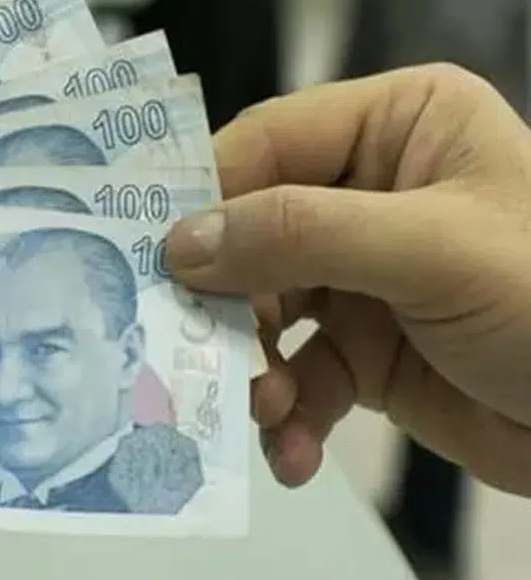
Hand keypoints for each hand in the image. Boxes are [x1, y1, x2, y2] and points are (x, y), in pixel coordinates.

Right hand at [163, 64, 530, 495]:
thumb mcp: (431, 250)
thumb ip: (300, 235)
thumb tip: (179, 243)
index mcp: (398, 126)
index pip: (267, 143)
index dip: (204, 195)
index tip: (148, 253)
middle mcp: (372, 192)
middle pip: (251, 234)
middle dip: (227, 303)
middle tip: (190, 349)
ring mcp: (365, 275)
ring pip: (264, 312)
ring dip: (252, 369)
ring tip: (263, 412)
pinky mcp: (368, 351)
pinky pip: (298, 375)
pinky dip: (287, 416)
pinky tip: (293, 453)